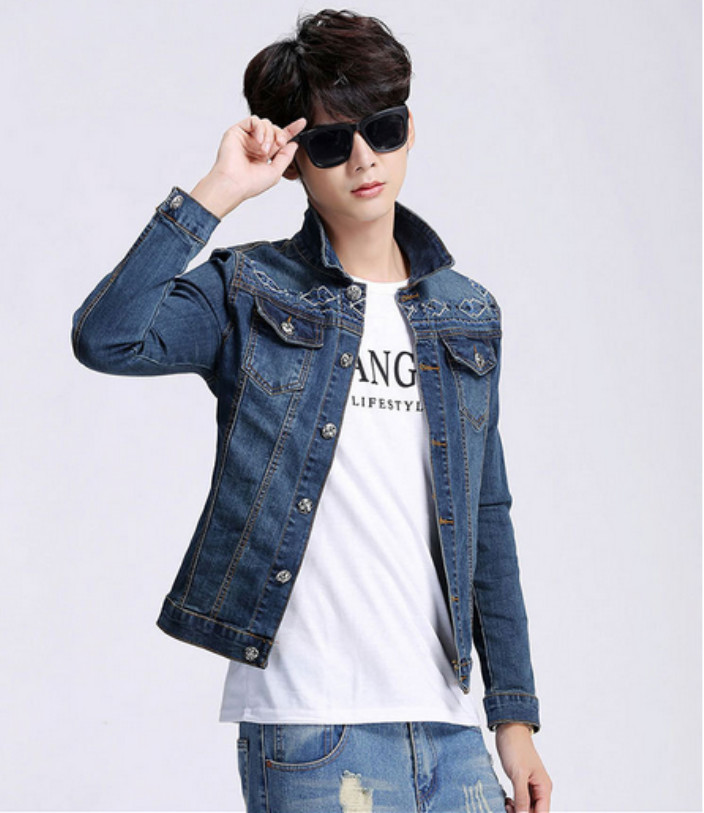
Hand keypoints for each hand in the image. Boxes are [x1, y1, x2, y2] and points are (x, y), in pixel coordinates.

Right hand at [190, 115, 306, 217]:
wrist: (234, 184)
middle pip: (274, 129)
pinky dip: (260, 129)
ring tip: (264, 150)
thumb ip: (286, 157)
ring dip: (269, 135)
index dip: (291, 130)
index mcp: (265, 154)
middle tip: (280, 144)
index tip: (302, 123)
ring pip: (265, 123)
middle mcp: (255, 145)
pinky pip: (254, 120)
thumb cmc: (251, 183)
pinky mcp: (237, 131)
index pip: (279, 138)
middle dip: (280, 135)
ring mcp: (246, 137)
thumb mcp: (276, 172)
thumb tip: (294, 144)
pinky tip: (258, 141)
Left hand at [495, 723, 551, 812]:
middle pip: (534, 811)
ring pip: (527, 807)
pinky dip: (514, 803)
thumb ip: (522, 797)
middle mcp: (540, 788)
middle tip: (508, 808)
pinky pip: (520, 799)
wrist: (508, 730)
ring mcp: (531, 785)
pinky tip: (507, 800)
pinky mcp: (521, 782)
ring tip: (507, 804)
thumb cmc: (516, 747)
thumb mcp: (518, 774)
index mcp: (544, 787)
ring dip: (517, 809)